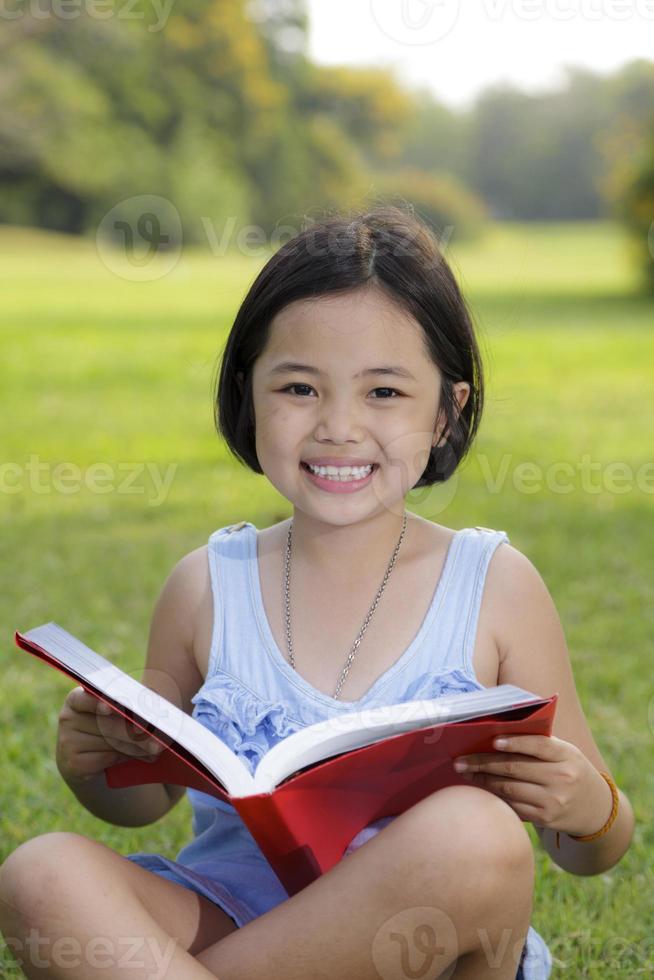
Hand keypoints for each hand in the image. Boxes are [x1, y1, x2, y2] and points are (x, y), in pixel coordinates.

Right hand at [56, 686, 163, 784]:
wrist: (85, 757)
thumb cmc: (106, 725)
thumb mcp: (113, 713)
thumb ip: (126, 707)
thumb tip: (153, 708)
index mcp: (76, 700)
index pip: (84, 699)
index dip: (97, 703)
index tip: (110, 706)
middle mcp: (68, 719)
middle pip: (107, 725)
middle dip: (136, 733)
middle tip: (159, 739)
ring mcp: (67, 743)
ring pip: (111, 744)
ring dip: (138, 747)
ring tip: (157, 748)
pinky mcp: (73, 764)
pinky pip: (107, 758)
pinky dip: (128, 757)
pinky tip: (142, 756)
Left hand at [452, 735, 613, 836]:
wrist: (596, 808)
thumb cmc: (569, 770)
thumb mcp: (565, 753)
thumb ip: (539, 744)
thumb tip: (495, 733)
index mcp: (567, 755)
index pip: (539, 746)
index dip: (516, 742)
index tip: (493, 740)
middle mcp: (562, 778)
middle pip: (516, 768)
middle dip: (483, 763)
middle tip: (460, 760)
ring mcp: (553, 801)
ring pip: (509, 788)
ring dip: (483, 779)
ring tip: (465, 772)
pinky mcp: (545, 819)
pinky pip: (513, 805)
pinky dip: (494, 795)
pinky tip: (480, 788)